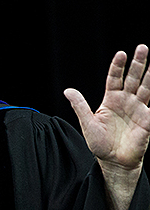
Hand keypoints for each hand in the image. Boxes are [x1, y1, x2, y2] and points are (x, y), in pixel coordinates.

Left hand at [64, 44, 149, 173]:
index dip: (117, 66)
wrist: (113, 161)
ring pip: (146, 88)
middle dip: (138, 63)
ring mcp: (138, 109)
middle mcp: (126, 101)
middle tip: (143, 47)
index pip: (115, 79)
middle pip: (133, 78)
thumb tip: (67, 90)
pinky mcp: (147, 120)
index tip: (121, 53)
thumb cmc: (100, 144)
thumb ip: (80, 106)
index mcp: (111, 100)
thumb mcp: (87, 123)